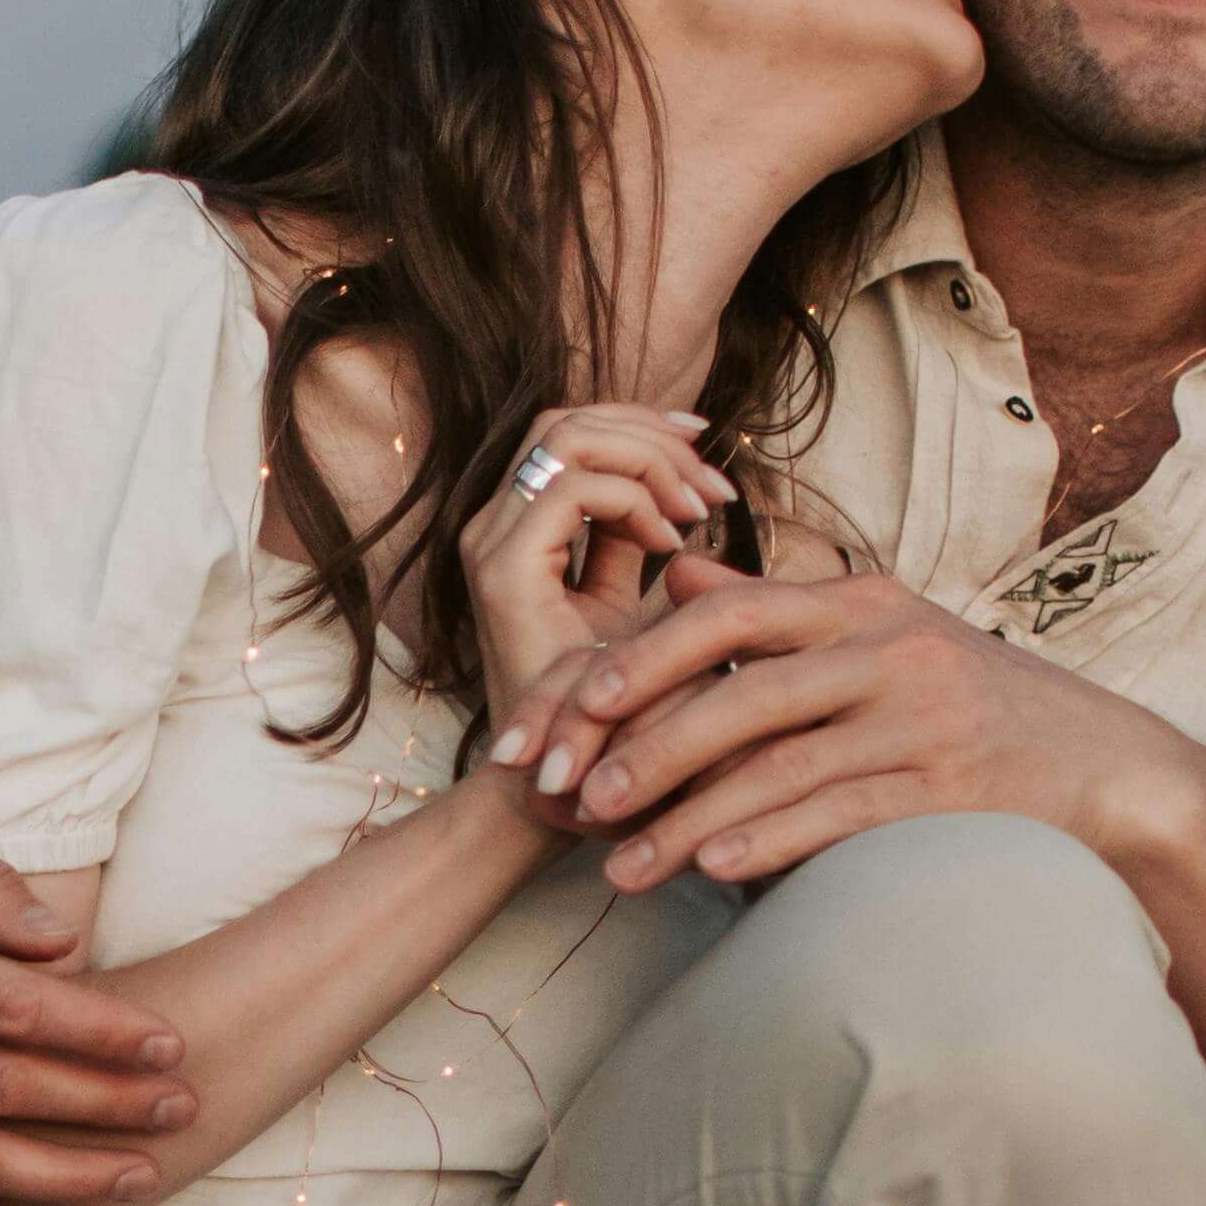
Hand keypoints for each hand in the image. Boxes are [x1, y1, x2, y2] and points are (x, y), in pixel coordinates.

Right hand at [451, 405, 732, 732]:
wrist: (562, 788)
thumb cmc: (607, 708)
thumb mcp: (632, 607)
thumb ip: (641, 541)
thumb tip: (685, 487)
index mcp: (518, 526)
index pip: (573, 428)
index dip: (644, 424)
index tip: (708, 454)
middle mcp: (494, 524)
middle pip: (570, 417)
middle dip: (653, 434)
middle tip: (713, 484)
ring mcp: (492, 544)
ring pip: (570, 436)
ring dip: (649, 460)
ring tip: (697, 510)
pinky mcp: (503, 572)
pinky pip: (574, 490)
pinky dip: (634, 500)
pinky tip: (670, 543)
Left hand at [500, 558, 1202, 892]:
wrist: (1103, 766)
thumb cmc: (972, 704)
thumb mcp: (881, 635)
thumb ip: (778, 615)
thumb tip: (676, 578)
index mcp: (862, 602)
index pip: (731, 613)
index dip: (645, 659)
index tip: (576, 705)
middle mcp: (890, 649)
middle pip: (741, 692)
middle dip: (646, 750)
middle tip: (575, 799)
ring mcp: (922, 719)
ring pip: (779, 766)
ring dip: (688, 821)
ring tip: (621, 869)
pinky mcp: (947, 790)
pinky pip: (838, 816)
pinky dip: (769, 843)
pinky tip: (712, 873)